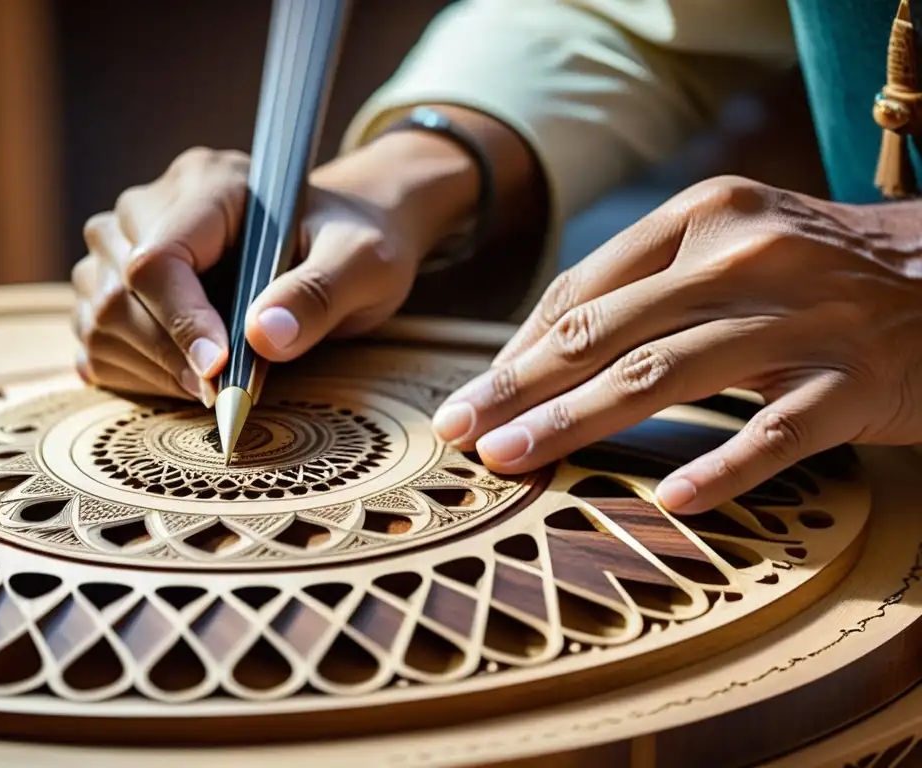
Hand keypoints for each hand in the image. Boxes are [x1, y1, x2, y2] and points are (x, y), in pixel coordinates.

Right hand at [70, 141, 442, 404]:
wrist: (339, 239)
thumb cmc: (355, 243)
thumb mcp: (365, 262)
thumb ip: (319, 293)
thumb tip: (263, 337)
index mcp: (211, 184)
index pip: (159, 256)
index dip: (180, 321)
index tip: (218, 371)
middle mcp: (152, 205)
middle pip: (118, 292)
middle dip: (169, 356)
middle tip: (225, 391)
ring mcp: (125, 243)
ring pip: (97, 317)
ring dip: (151, 369)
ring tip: (213, 383)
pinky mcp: (116, 282)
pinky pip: (94, 338)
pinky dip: (134, 373)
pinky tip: (184, 378)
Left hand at [431, 175, 921, 514]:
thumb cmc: (813, 269)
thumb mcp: (729, 245)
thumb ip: (643, 287)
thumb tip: (537, 351)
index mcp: (703, 217)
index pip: (584, 292)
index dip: (517, 350)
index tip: (472, 398)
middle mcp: (746, 255)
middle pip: (606, 333)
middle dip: (521, 389)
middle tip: (464, 433)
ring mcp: (802, 317)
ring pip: (666, 376)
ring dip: (578, 423)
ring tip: (516, 463)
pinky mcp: (853, 379)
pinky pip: (775, 432)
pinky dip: (722, 467)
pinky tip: (671, 501)